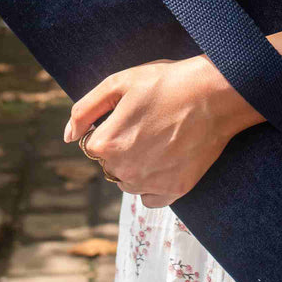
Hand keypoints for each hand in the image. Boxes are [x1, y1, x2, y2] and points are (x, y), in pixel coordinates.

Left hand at [62, 55, 263, 208]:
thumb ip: (84, 110)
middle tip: (149, 123)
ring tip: (159, 138)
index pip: (93, 145)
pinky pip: (149, 198)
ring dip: (136, 165)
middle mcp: (125, 171)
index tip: (131, 114)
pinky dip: (153, 183)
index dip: (110, 127)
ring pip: (128, 181)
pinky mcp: (175, 190)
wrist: (215, 94)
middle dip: (122, 146)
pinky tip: (166, 160)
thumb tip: (67, 136)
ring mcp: (151, 184)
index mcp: (107, 144)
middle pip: (110, 164)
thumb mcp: (118, 83)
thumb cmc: (166, 83)